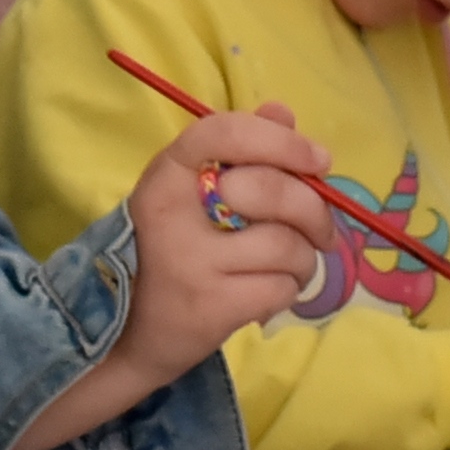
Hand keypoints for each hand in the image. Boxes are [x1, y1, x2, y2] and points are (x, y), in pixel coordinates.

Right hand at [102, 115, 343, 385]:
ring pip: (287, 245)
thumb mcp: (188, 194)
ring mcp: (191, 263)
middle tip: (320, 231)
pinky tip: (266, 292)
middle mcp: (173, 213)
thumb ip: (238, 149)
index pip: (226, 132)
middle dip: (315, 211)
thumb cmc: (167, 252)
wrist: (129, 335)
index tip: (317, 159)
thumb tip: (284, 113)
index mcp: (166, 174)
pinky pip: (283, 288)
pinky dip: (288, 290)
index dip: (282, 141)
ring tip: (286, 265)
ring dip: (303, 258)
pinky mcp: (212, 308)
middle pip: (274, 192)